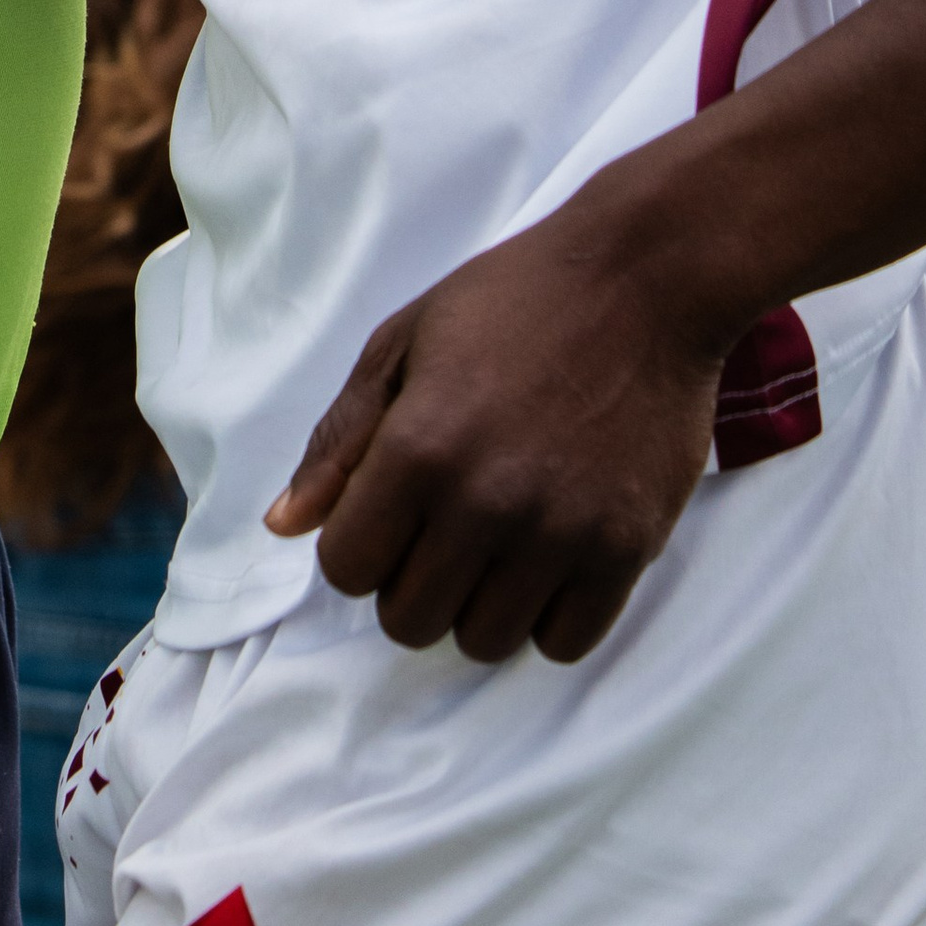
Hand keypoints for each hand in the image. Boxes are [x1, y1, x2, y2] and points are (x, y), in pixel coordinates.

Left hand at [264, 198, 726, 665]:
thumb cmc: (513, 301)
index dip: (356, 546)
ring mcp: (560, 533)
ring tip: (495, 542)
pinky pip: (564, 644)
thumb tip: (284, 525)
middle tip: (439, 527)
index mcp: (417, 447)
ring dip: (476, 603)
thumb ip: (339, 440)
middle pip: (409, 619)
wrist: (642, 282)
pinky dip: (546, 615)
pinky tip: (546, 559)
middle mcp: (484, 502)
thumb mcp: (402, 344)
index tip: (385, 513)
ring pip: (484, 642)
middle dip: (409, 580)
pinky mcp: (625, 550)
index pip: (346, 570)